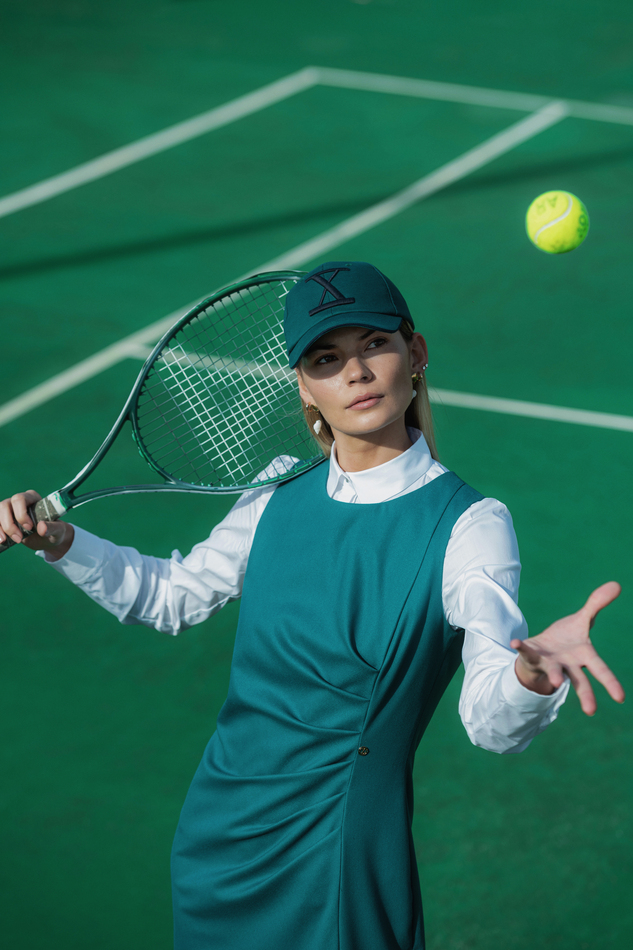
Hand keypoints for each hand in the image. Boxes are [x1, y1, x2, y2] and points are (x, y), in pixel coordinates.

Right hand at [0, 490, 73, 559]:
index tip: (29, 527)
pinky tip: (1, 541)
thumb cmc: (55, 531)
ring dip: (1, 528)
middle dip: (9, 524)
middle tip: (19, 539)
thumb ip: (52, 527)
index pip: (19, 499)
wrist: (48, 540)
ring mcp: (10, 510)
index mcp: (33, 498)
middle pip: (4, 505)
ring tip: (6, 540)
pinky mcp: (5, 520)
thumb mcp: (58, 530)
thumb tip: (42, 527)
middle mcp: (19, 501)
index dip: (20, 513)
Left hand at [511, 582, 624, 715]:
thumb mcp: (583, 619)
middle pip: (579, 680)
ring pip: (553, 672)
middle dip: (585, 694)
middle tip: (590, 711)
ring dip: (554, 676)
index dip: (610, 683)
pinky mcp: (532, 657)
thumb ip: (597, 603)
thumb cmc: (567, 639)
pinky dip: (520, 647)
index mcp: (584, 656)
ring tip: (556, 683)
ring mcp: (549, 663)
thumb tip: (617, 584)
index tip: (620, 698)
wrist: (543, 650)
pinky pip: (526, 652)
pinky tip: (514, 642)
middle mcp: (567, 664)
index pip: (600, 669)